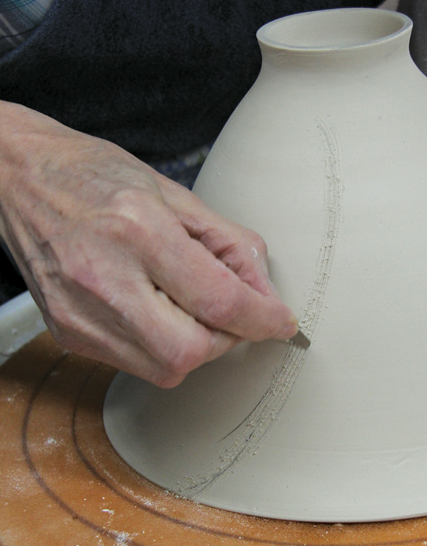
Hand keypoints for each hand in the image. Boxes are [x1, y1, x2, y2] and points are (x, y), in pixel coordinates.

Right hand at [0, 103, 296, 386]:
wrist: (17, 180)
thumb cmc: (92, 176)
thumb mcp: (173, 192)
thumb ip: (229, 245)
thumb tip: (265, 294)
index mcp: (137, 230)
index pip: (219, 300)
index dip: (262, 319)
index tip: (282, 322)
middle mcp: (104, 278)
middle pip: (192, 351)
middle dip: (225, 337)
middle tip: (225, 308)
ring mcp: (80, 314)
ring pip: (166, 369)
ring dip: (194, 344)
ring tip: (182, 301)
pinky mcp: (67, 335)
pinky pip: (136, 364)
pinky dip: (161, 344)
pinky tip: (152, 308)